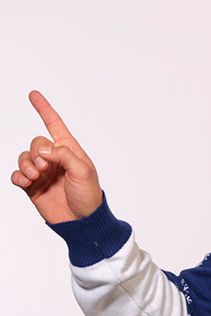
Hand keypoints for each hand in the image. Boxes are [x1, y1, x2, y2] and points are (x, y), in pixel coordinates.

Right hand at [11, 91, 102, 222]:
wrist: (82, 222)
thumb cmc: (89, 196)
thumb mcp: (83, 171)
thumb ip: (63, 155)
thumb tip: (42, 149)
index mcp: (70, 152)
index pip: (55, 125)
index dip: (44, 109)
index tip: (33, 94)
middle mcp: (55, 160)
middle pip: (36, 143)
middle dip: (36, 152)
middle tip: (44, 168)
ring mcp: (43, 173)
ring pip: (24, 157)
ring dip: (25, 164)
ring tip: (35, 176)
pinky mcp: (33, 187)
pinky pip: (17, 175)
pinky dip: (17, 176)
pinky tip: (25, 182)